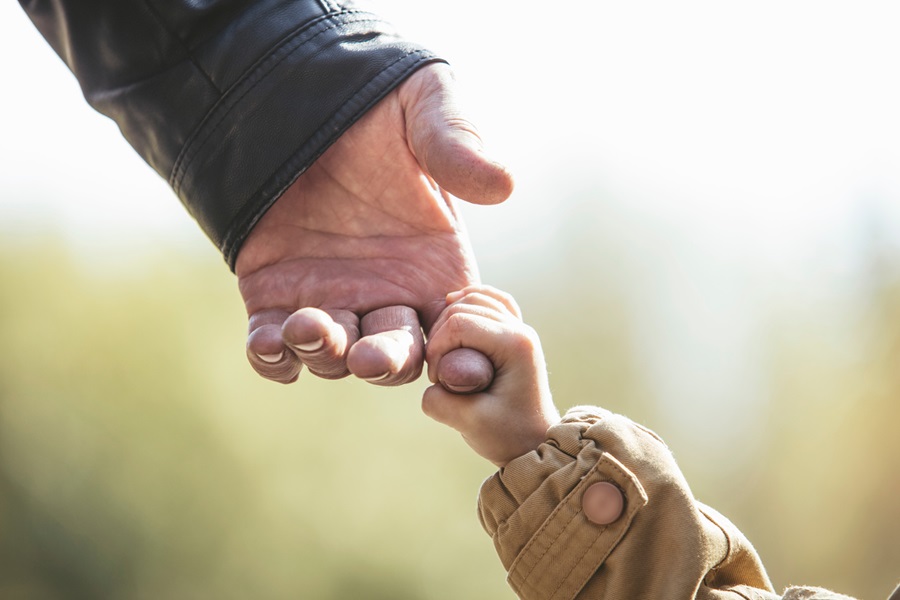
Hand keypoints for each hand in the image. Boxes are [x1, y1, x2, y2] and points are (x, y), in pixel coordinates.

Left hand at [235, 64, 511, 385]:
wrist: (292, 92)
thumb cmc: (372, 98)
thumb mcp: (422, 105)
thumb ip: (457, 142)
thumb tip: (503, 186)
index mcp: (435, 268)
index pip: (457, 330)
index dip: (461, 354)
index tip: (457, 362)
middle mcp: (386, 294)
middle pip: (397, 356)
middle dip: (386, 363)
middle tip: (370, 357)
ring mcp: (331, 299)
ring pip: (334, 355)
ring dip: (325, 353)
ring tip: (308, 325)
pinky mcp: (275, 296)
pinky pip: (275, 345)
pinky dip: (273, 356)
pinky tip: (270, 344)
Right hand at [423, 285, 559, 466]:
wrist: (536, 444)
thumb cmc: (508, 436)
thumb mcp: (468, 423)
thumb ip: (439, 401)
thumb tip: (432, 380)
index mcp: (515, 345)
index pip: (459, 323)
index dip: (437, 348)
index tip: (437, 380)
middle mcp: (521, 330)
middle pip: (464, 307)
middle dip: (440, 336)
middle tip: (440, 372)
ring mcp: (520, 329)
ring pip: (475, 298)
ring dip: (450, 320)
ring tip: (444, 353)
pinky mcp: (514, 333)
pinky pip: (491, 300)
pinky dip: (469, 300)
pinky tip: (453, 306)